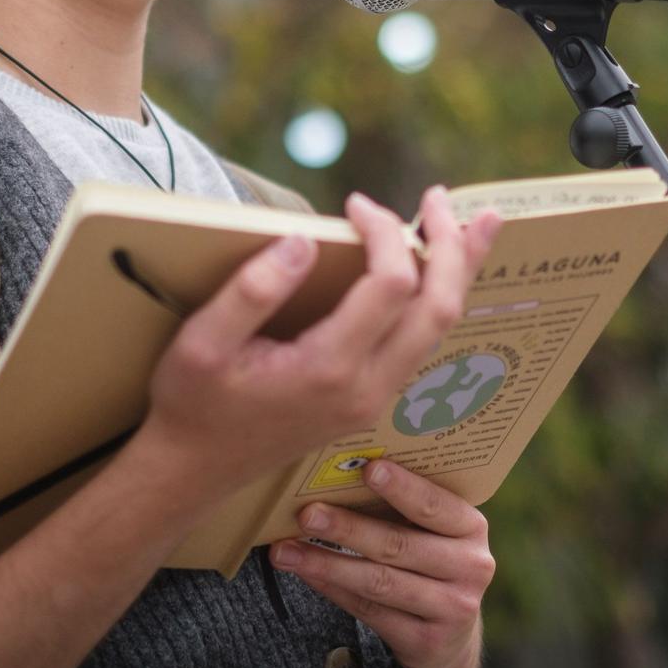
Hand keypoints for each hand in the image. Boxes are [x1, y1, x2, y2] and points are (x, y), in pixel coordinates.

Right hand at [133, 187, 502, 500]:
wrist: (195, 470)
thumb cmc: (193, 402)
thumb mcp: (202, 343)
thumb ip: (253, 291)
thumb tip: (303, 240)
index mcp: (328, 368)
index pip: (391, 285)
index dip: (384, 233)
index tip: (355, 204)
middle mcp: (366, 386)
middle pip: (439, 308)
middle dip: (450, 246)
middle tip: (438, 197)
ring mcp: (375, 397)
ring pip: (440, 328)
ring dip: (458, 271)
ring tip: (474, 223)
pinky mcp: (371, 398)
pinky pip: (422, 341)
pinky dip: (439, 297)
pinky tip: (438, 269)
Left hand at [270, 459, 492, 667]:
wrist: (451, 636)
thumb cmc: (431, 563)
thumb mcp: (436, 533)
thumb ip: (404, 508)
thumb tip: (338, 475)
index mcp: (472, 528)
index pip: (434, 505)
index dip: (401, 487)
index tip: (366, 469)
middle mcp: (471, 567)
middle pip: (399, 545)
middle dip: (347, 528)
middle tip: (307, 514)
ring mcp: (452, 608)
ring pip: (379, 582)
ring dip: (327, 563)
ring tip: (286, 550)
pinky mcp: (425, 642)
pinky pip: (369, 611)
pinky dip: (333, 589)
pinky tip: (307, 573)